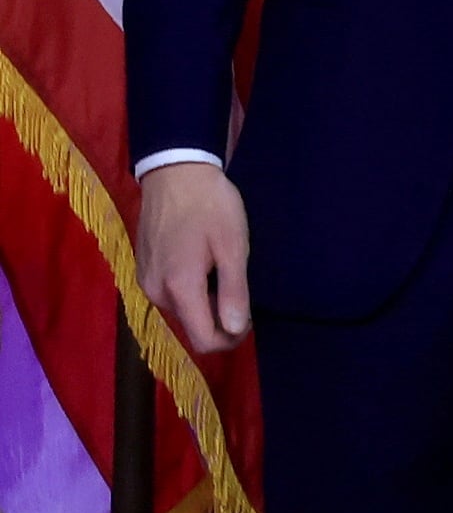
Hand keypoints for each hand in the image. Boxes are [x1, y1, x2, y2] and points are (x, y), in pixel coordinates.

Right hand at [138, 162, 251, 353]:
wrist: (174, 171)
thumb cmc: (210, 206)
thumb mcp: (232, 247)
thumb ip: (233, 291)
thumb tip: (235, 329)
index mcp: (178, 288)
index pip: (203, 340)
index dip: (231, 339)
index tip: (248, 318)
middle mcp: (155, 291)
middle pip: (192, 326)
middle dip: (219, 317)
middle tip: (239, 285)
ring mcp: (146, 280)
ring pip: (182, 310)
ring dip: (205, 301)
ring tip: (221, 268)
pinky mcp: (143, 269)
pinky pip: (171, 293)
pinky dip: (191, 289)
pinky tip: (203, 262)